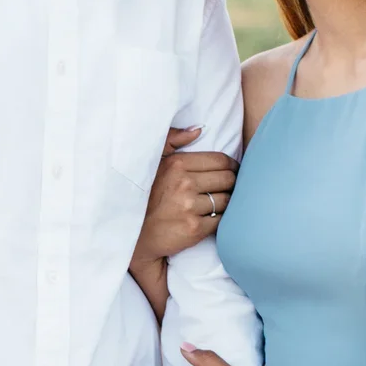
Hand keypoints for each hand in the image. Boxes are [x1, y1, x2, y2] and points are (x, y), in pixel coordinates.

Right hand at [132, 129, 238, 264]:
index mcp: (177, 164)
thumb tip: (198, 130)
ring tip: (216, 203)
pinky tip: (209, 218)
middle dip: (231, 183)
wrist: (134, 235)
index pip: (220, 160)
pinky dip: (219, 219)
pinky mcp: (194, 228)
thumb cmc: (144, 195)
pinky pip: (221, 220)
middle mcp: (184, 184)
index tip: (231, 170)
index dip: (231, 165)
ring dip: (225, 202)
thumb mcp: (153, 161)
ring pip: (226, 200)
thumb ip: (172, 140)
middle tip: (226, 188)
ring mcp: (190, 207)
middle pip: (228, 179)